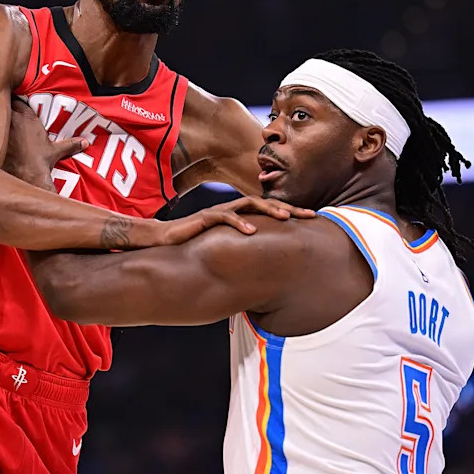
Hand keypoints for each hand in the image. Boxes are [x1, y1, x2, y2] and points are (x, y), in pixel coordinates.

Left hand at [4, 98, 88, 188]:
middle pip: (2, 103)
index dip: (15, 103)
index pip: (18, 100)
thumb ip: (70, 145)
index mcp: (28, 117)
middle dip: (1, 106)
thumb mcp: (56, 152)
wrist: (25, 176)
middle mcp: (13, 119)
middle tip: (0, 113)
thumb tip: (85, 143)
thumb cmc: (40, 163)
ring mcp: (0, 128)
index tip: (14, 107)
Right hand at [157, 195, 315, 245]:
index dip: (290, 214)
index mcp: (238, 217)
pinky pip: (224, 217)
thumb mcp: (224, 249)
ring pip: (249, 203)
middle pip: (265, 202)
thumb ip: (240, 252)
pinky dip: (239, 222)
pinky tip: (251, 231)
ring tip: (285, 217)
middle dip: (288, 208)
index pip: (268, 212)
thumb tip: (261, 271)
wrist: (163, 240)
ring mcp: (219, 212)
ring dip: (268, 209)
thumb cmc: (193, 245)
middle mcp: (231, 210)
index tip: (310, 221)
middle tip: (310, 215)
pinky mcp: (205, 218)